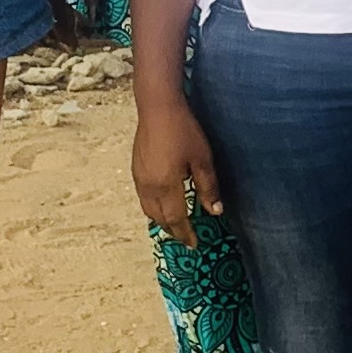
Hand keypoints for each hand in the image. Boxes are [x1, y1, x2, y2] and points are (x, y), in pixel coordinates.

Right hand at [132, 93, 222, 244]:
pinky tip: (163, 203)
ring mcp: (139, 178)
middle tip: (186, 237)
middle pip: (159, 218)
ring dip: (161, 220)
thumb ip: (208, 187)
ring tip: (175, 224)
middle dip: (172, 230)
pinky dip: (153, 207)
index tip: (195, 245)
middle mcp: (148, 187)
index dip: (185, 234)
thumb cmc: (183, 131)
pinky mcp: (136, 169)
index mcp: (166, 186)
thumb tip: (215, 212)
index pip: (175, 219)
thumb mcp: (202, 159)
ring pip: (148, 209)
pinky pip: (143, 198)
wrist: (157, 107)